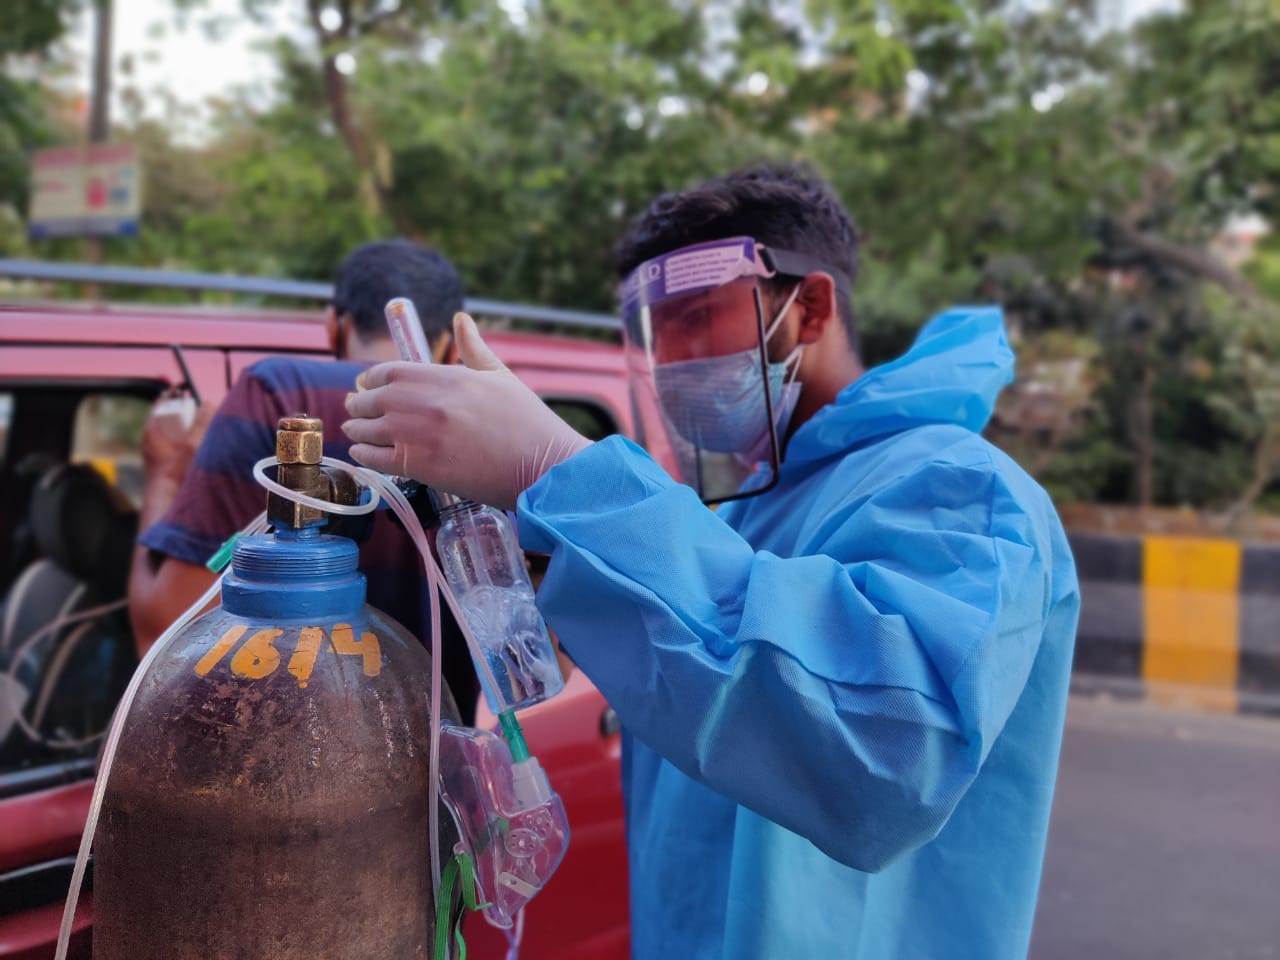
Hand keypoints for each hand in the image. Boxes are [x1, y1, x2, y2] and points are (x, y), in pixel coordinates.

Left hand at [141, 392, 213, 484]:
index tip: (189, 386)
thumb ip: (202, 422)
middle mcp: (152, 437)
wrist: (165, 502)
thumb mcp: (193, 444)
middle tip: (205, 407)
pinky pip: (177, 442)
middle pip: (171, 413)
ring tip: (207, 427)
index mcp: (153, 428)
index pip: (163, 400)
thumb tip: (209, 402)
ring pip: (175, 429)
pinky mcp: (164, 460)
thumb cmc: (176, 475)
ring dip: (190, 425)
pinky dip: (189, 439)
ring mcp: (157, 449)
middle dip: (188, 408)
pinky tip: (202, 446)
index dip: (177, 391)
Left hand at [342, 313, 592, 509]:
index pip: (392, 371)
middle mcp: (428, 403)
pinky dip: (363, 454)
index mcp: (448, 376)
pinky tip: (361, 453)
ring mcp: (420, 435)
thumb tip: (461, 319)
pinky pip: (375, 458)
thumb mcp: (501, 376)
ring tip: (354, 429)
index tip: (367, 384)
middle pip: (374, 398)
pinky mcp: (419, 467)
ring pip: (369, 428)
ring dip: (357, 428)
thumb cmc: (528, 424)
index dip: (372, 378)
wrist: (542, 468)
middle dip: (360, 402)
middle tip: (354, 406)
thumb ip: (474, 348)